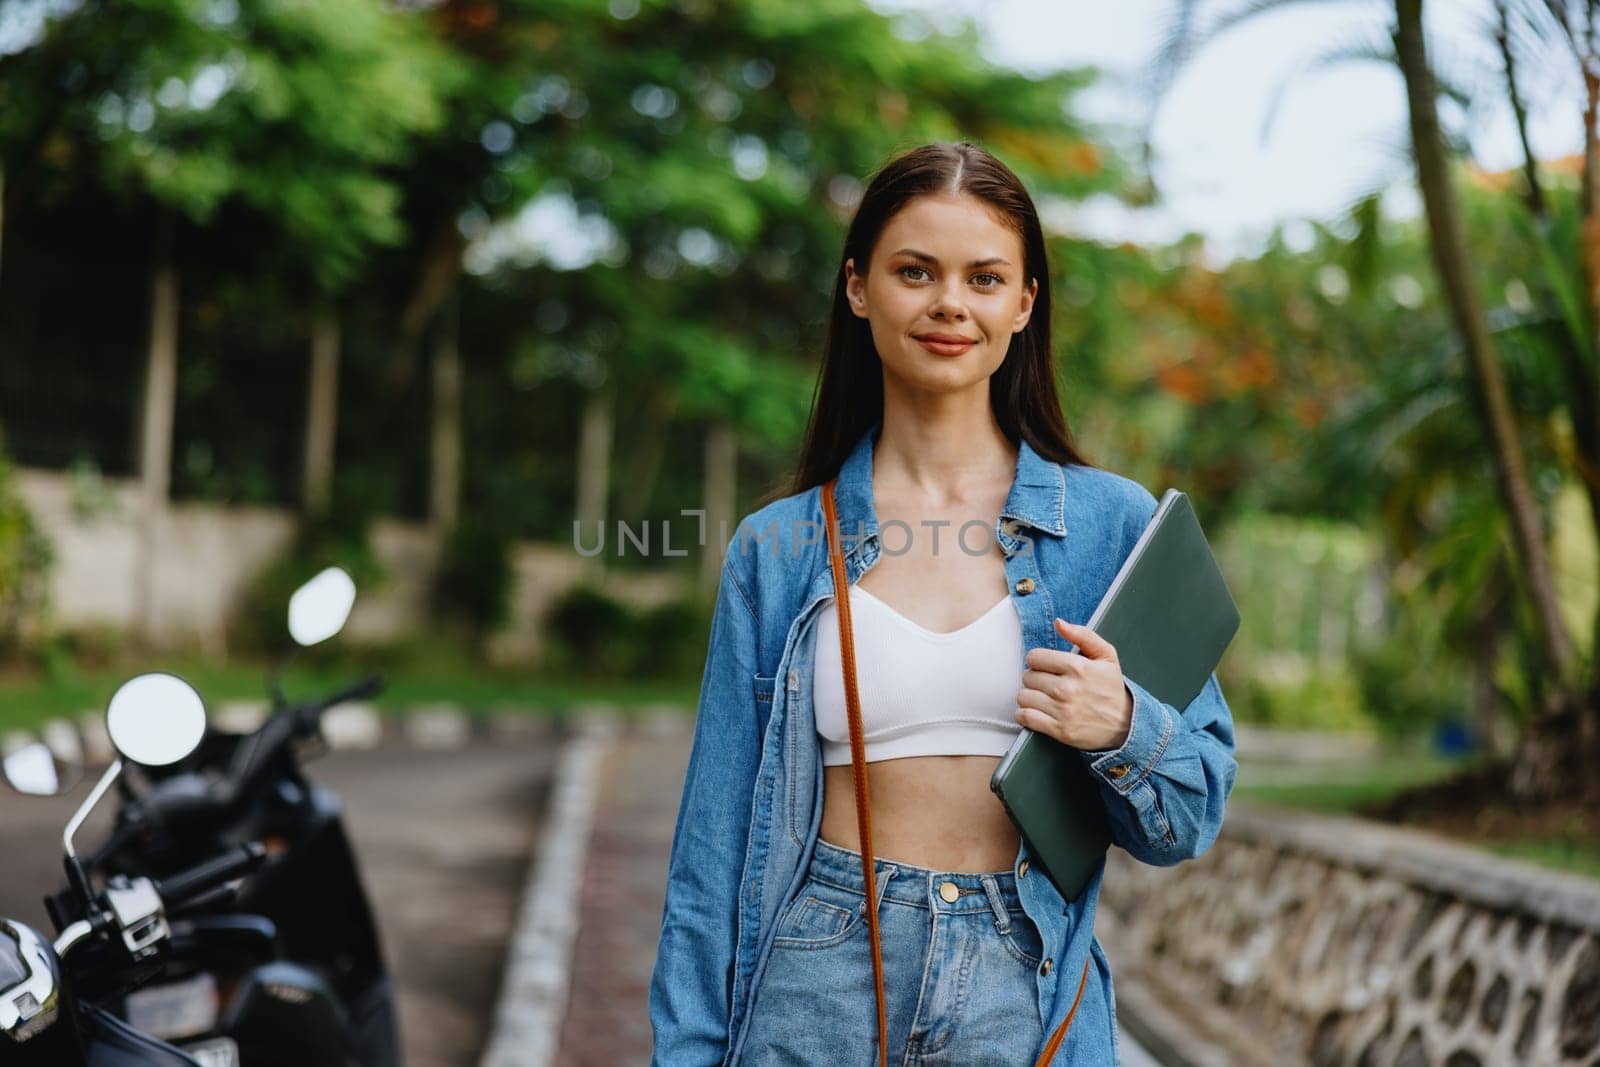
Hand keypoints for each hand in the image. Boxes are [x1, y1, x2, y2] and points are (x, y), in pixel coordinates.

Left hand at [1014, 618, 1133, 750]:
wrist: (1125, 725)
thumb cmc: (1112, 688)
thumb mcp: (1106, 656)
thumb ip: (1082, 635)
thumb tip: (1058, 622)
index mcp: (1078, 667)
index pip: (1034, 657)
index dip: (1039, 661)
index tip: (1047, 667)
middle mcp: (1068, 689)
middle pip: (1027, 676)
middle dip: (1035, 678)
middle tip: (1048, 684)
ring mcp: (1063, 711)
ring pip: (1023, 696)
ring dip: (1030, 696)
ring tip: (1043, 698)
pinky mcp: (1059, 730)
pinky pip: (1025, 717)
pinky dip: (1025, 714)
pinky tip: (1036, 711)